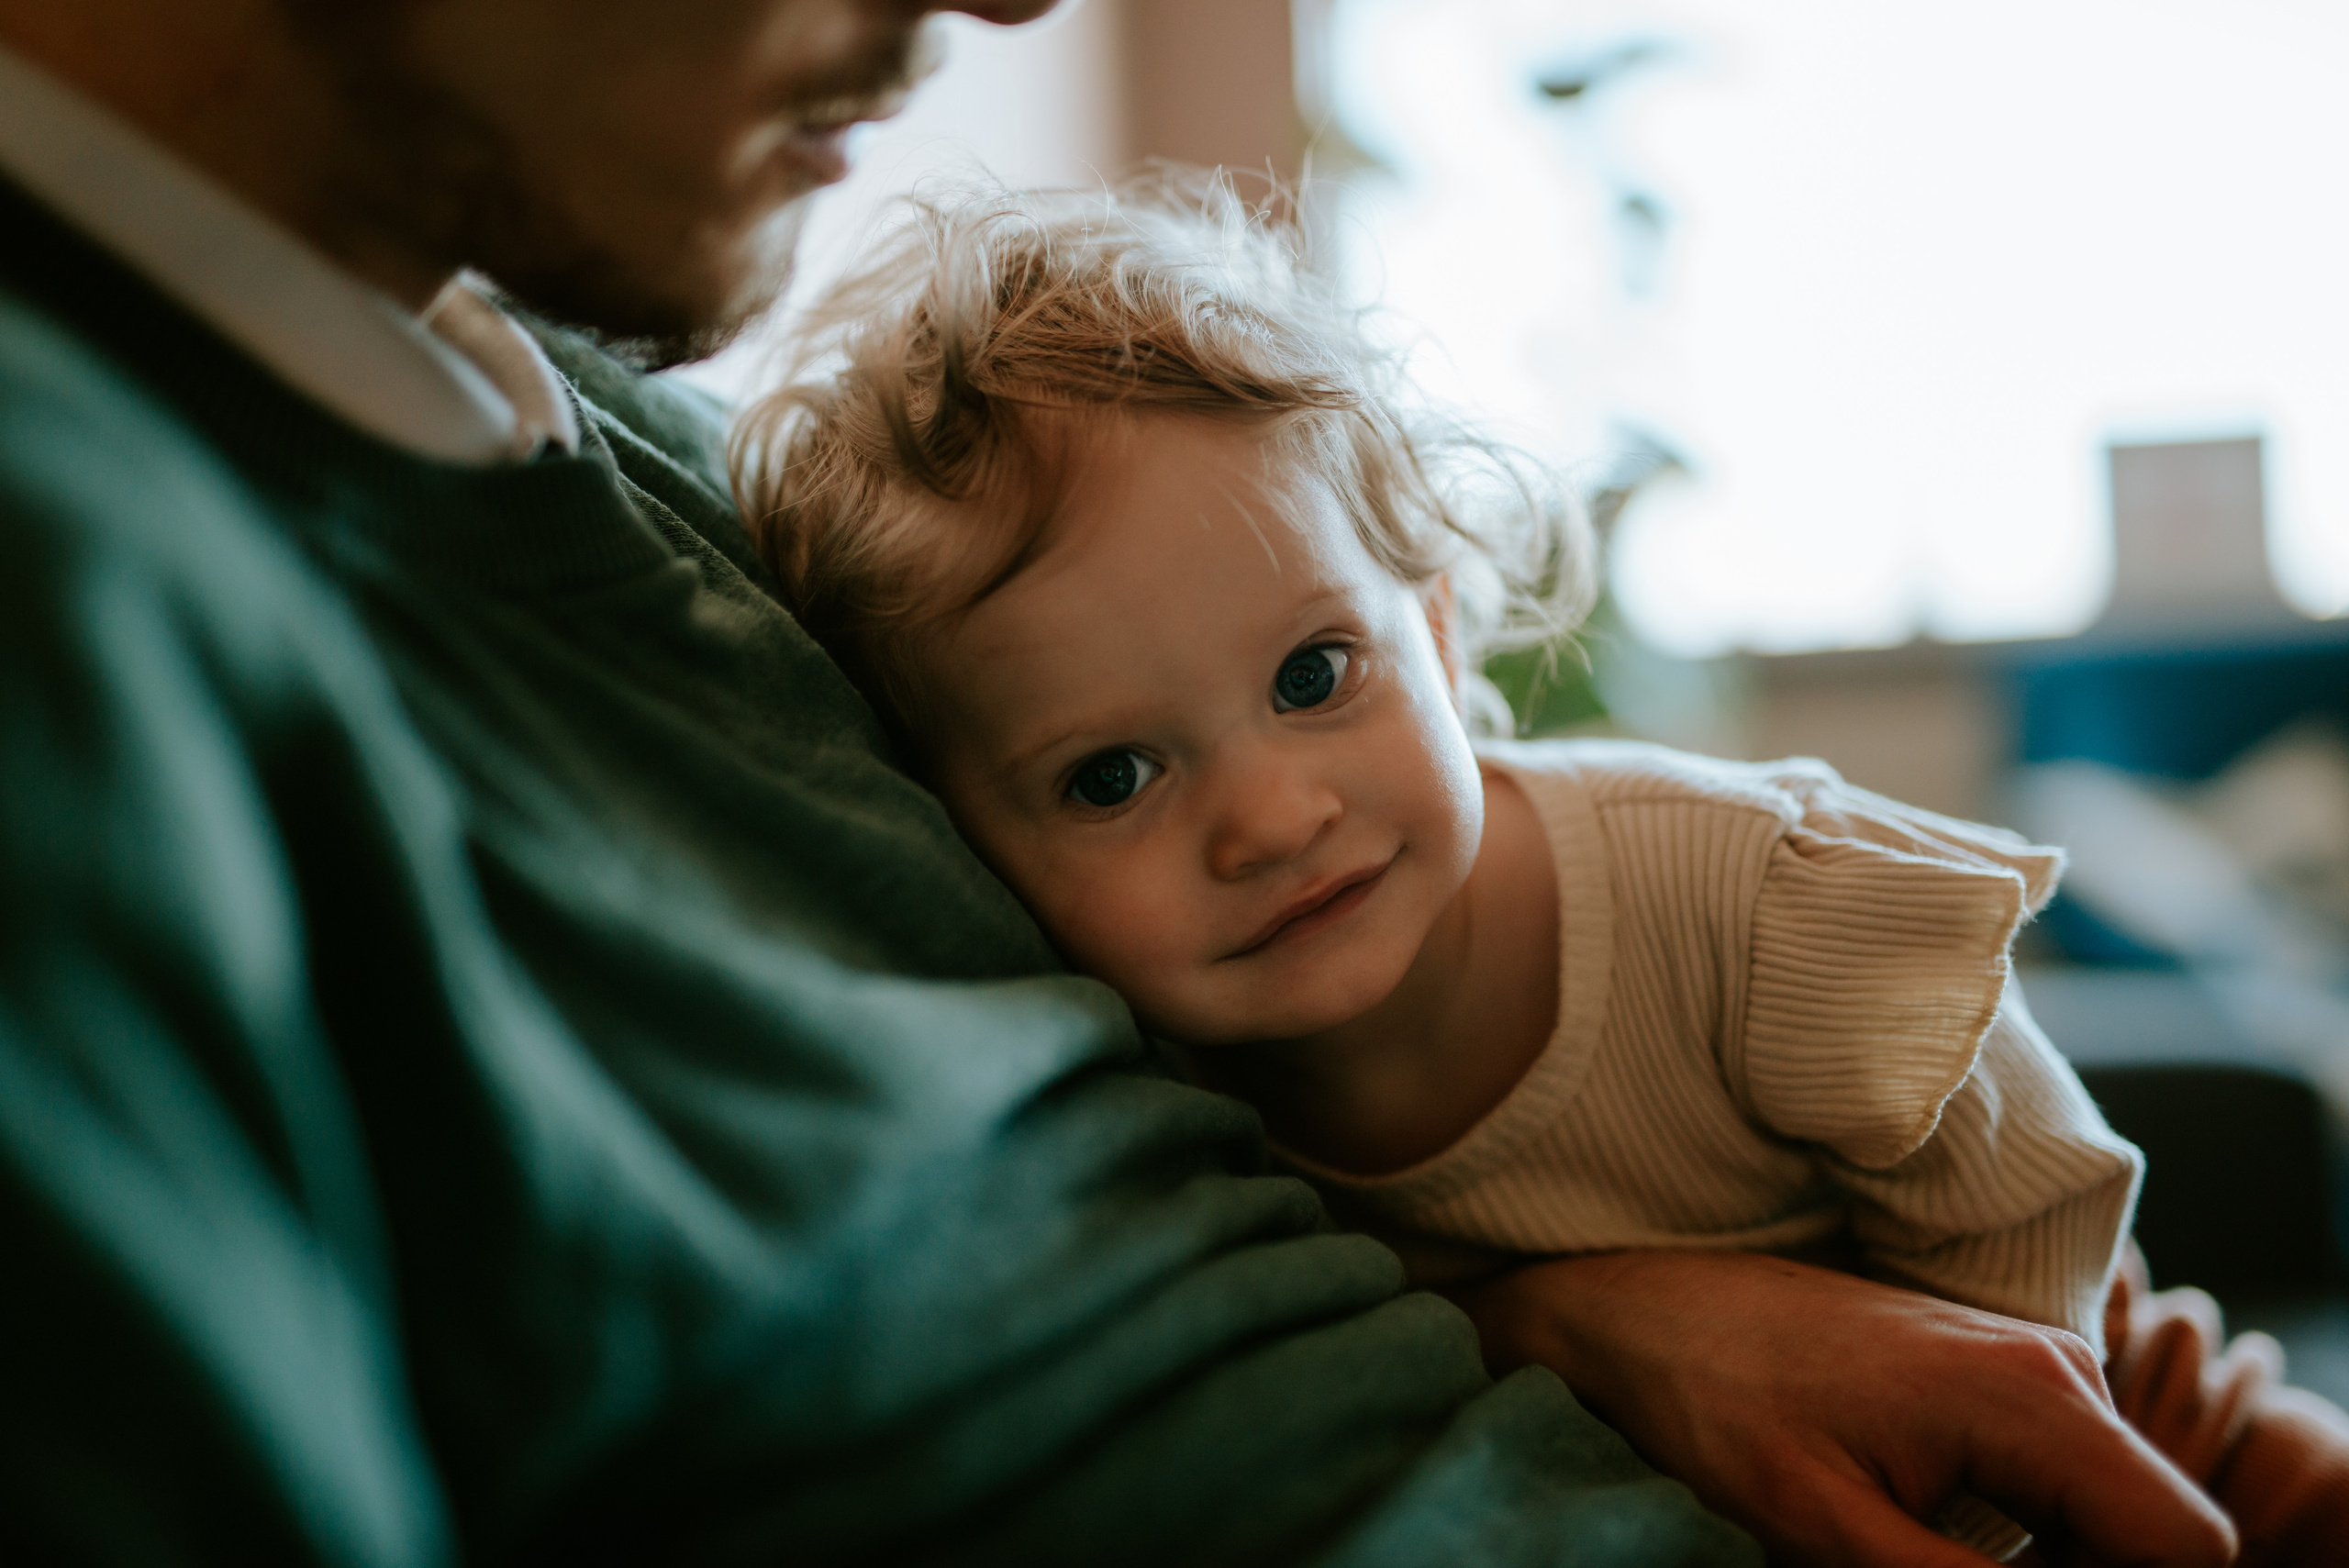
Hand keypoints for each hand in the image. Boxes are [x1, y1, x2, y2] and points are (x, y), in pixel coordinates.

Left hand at [1448, 1250, 2236, 1567]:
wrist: (1636, 1308)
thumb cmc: (1712, 1402)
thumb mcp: (1829, 1534)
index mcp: (2033, 1401)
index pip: (2185, 1544)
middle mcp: (2055, 1369)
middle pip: (2152, 1533)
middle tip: (1929, 1564)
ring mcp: (2030, 1369)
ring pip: (2108, 1515)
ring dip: (2045, 1562)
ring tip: (1910, 1550)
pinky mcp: (1997, 1381)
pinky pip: (2061, 1485)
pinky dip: (2019, 1534)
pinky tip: (1919, 1531)